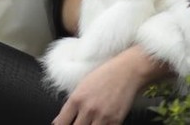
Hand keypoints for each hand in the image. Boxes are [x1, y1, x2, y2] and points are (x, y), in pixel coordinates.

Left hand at [52, 47, 166, 124]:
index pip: (61, 122)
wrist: (128, 71)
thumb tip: (62, 119)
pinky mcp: (115, 121)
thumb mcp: (83, 85)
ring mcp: (101, 116)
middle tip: (79, 123)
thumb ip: (73, 103)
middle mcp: (87, 109)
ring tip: (90, 123)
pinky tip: (101, 123)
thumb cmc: (106, 74)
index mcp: (76, 99)